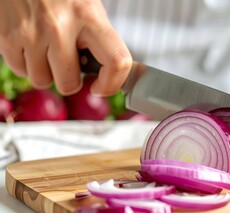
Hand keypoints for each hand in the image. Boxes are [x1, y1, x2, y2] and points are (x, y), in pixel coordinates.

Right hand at [0, 0, 131, 95]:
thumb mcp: (87, 7)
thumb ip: (99, 38)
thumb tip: (109, 72)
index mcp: (89, 16)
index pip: (117, 61)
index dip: (112, 84)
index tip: (101, 86)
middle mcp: (60, 26)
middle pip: (69, 83)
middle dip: (70, 80)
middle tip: (69, 64)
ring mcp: (30, 32)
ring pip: (42, 81)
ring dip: (46, 72)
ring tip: (48, 50)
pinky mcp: (7, 36)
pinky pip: (20, 71)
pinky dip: (26, 64)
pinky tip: (31, 45)